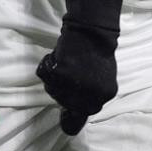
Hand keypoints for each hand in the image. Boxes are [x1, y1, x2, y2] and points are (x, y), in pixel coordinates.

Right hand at [36, 0, 123, 135]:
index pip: (82, 113)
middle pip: (64, 102)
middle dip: (62, 89)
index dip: (71, 106)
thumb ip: (90, 96)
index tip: (66, 104)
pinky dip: (47, 65)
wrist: (93, 28)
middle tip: (69, 71)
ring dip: (55, 78)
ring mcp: (77, 85)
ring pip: (52, 90)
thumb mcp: (101, 78)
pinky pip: (45, 75)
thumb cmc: (96, 51)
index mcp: (106, 94)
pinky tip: (59, 56)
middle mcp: (93, 94)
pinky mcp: (62, 73)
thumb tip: (71, 122)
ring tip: (67, 60)